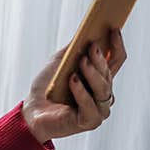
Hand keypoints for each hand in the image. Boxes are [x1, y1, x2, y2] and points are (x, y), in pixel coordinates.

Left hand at [22, 28, 127, 142]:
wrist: (31, 110)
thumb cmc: (47, 87)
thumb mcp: (59, 63)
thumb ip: (73, 49)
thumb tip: (86, 31)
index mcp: (100, 78)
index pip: (116, 60)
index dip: (117, 44)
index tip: (114, 28)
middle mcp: (104, 94)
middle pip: (108, 73)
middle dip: (100, 59)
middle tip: (91, 46)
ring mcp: (99, 109)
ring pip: (103, 88)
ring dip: (92, 73)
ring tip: (81, 61)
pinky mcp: (90, 121)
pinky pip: (90, 105)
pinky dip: (81, 92)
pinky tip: (73, 80)